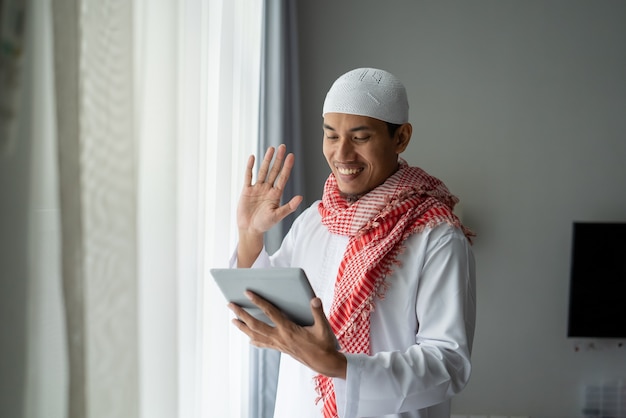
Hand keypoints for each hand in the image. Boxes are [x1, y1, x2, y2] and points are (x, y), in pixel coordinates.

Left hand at [229, 292, 346, 378]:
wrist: (324, 362)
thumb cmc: (324, 344)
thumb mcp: (323, 327)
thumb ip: (318, 312)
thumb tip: (314, 299)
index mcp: (289, 329)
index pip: (270, 313)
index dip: (258, 302)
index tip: (248, 293)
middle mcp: (280, 337)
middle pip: (255, 325)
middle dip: (241, 314)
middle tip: (230, 305)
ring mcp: (278, 344)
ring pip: (255, 335)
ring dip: (243, 327)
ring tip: (233, 320)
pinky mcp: (280, 349)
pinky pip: (263, 344)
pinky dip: (254, 340)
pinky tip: (249, 339)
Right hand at [237, 144, 302, 234]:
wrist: (249, 229)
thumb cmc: (264, 224)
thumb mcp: (278, 215)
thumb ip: (289, 206)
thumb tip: (300, 197)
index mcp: (276, 194)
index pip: (283, 177)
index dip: (287, 166)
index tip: (291, 156)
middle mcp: (268, 189)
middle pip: (274, 171)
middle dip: (279, 159)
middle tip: (283, 147)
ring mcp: (257, 189)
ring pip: (263, 171)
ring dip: (266, 160)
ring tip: (271, 149)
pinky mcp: (247, 190)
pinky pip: (249, 176)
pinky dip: (250, 167)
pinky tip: (252, 157)